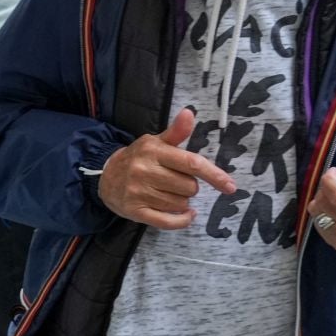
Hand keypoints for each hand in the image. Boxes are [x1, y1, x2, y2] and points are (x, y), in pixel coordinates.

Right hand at [97, 108, 236, 230]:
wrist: (105, 177)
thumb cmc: (139, 158)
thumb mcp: (156, 142)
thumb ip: (176, 132)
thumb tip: (189, 113)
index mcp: (154, 151)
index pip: (191, 164)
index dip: (214, 175)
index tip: (230, 186)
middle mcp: (145, 171)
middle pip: (189, 187)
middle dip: (190, 187)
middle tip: (177, 183)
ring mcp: (138, 192)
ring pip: (180, 204)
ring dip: (182, 202)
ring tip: (170, 194)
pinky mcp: (135, 211)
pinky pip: (168, 221)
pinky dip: (182, 220)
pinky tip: (186, 215)